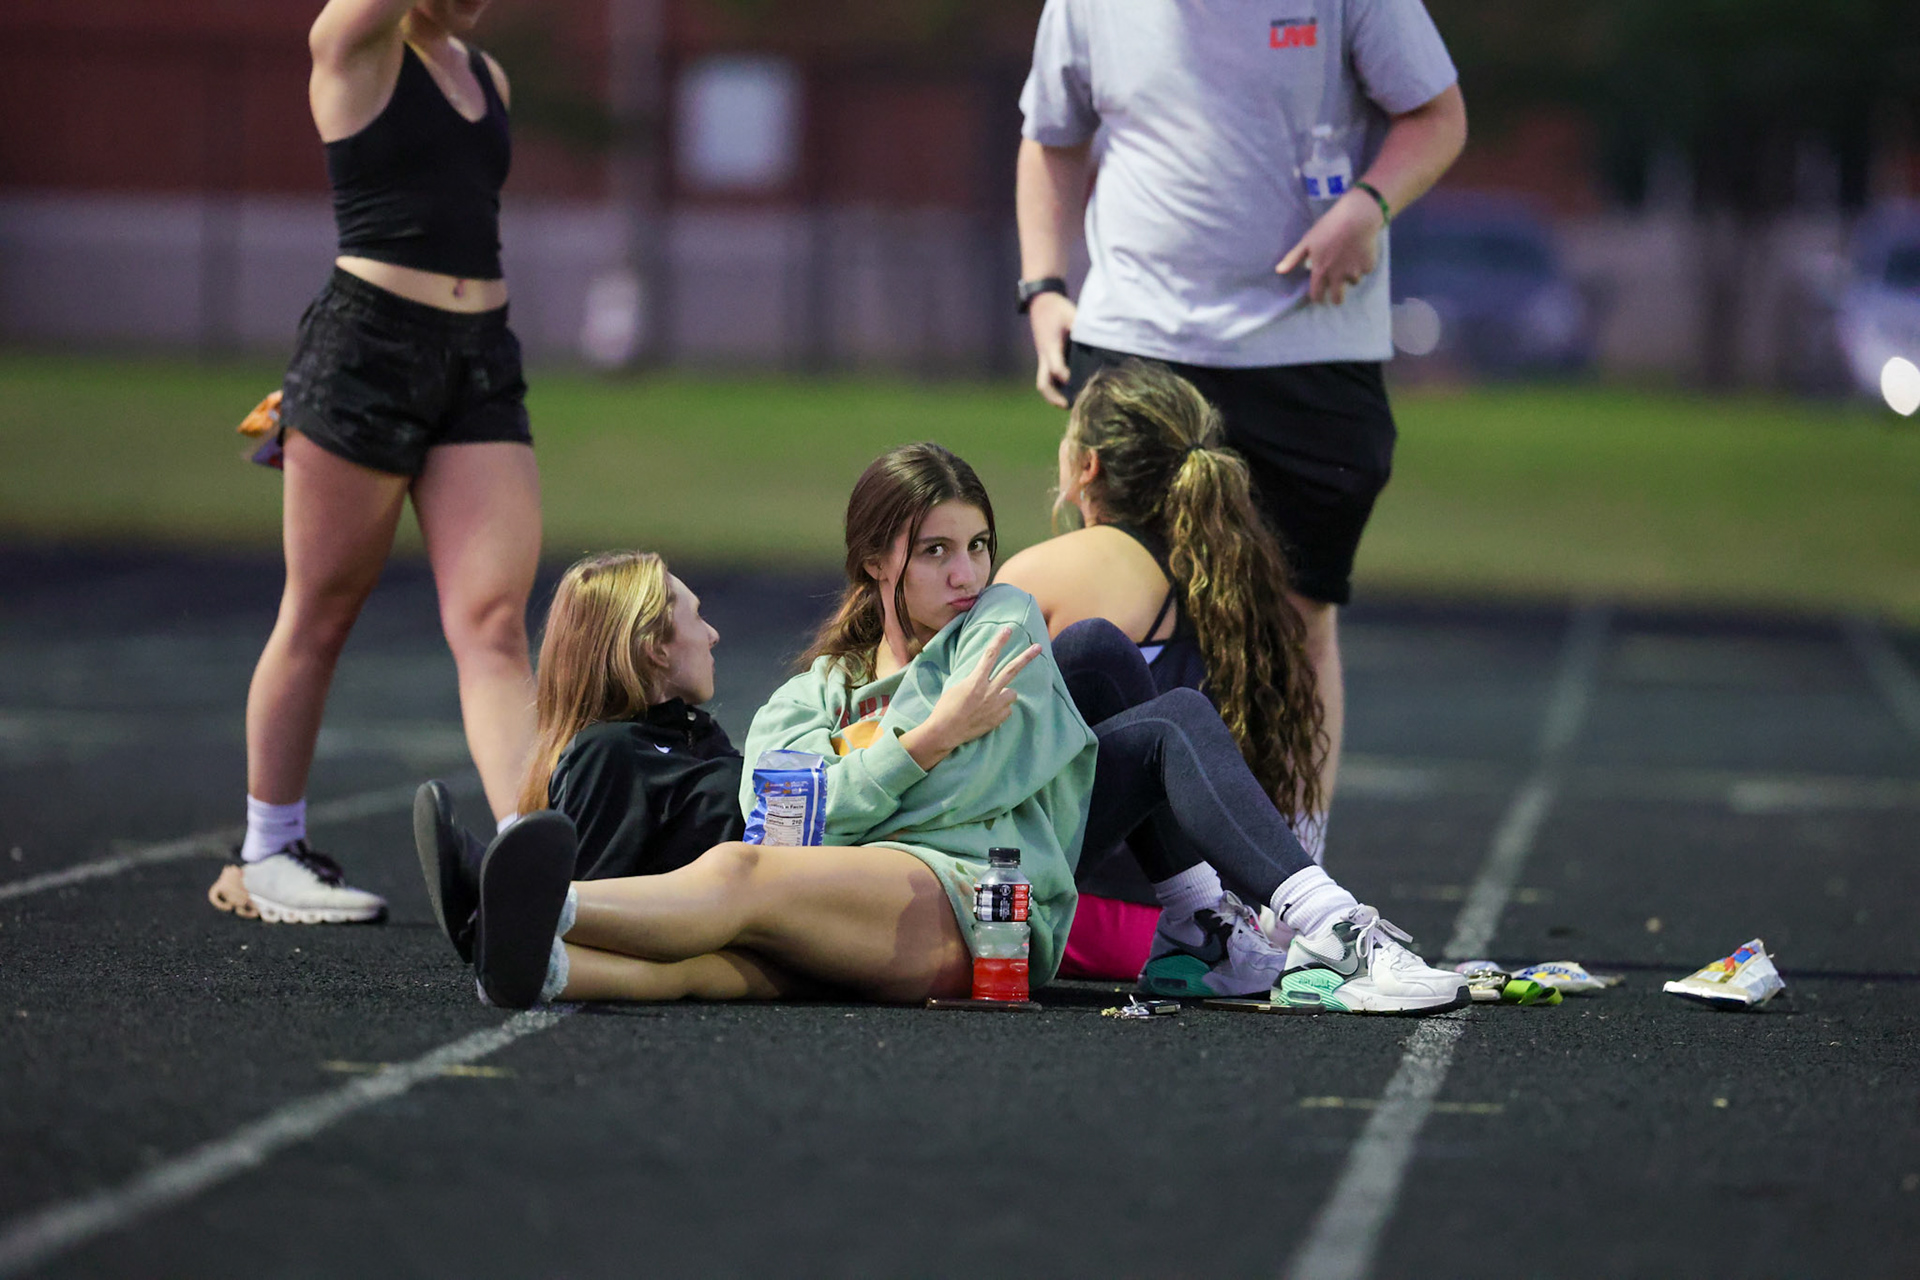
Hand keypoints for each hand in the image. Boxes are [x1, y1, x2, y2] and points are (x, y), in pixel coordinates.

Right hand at [901, 626, 1043, 769]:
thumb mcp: (958, 687)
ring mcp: (995, 706)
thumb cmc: (947, 708)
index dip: (999, 641)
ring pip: (1012, 693)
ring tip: (993, 700)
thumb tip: (986, 678)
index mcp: (976, 681)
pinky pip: (1007, 710)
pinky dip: (1001, 710)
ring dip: (1006, 693)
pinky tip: (989, 714)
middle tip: (1038, 647)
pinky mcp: (999, 719)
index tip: (1008, 630)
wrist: (945, 731)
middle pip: (1011, 669)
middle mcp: (989, 691)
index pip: (990, 655)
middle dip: (1026, 657)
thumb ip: (975, 680)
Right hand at [1028, 292, 1076, 408]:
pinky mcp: (1046, 358)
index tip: (1072, 381)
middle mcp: (1045, 356)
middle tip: (1067, 406)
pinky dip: (1056, 388)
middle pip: (1043, 383)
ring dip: (1053, 396)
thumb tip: (1099, 339)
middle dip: (1053, 397)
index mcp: (1051, 346)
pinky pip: (1048, 377)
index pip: (1055, 366)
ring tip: (1069, 405)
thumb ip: (1081, 328)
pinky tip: (1070, 393)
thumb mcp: (1071, 314)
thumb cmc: (1058, 309)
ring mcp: (1043, 359)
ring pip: (1044, 383)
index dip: (1063, 375)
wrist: (1041, 303)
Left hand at [1275, 189, 1385, 305]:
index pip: (1317, 295)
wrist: (1356, 216)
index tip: (1319, 297)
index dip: (1318, 298)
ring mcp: (1354, 272)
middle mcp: (1338, 275)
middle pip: (1337, 298)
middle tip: (1336, 292)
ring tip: (1349, 260)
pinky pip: (1365, 270)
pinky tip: (1360, 252)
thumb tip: (1279, 271)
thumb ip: (1293, 258)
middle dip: (1335, 298)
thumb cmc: (1328, 227)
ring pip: (1353, 282)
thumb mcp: (1307, 241)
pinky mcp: (1368, 266)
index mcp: (1321, 271)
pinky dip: (1363, 264)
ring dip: (1350, 276)